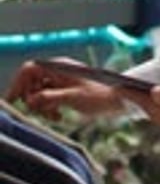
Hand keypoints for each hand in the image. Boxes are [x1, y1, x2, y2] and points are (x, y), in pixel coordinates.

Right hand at [5, 58, 123, 118]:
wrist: (118, 99)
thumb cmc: (100, 96)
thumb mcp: (74, 98)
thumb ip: (51, 98)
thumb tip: (30, 100)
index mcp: (59, 67)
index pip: (30, 69)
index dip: (19, 84)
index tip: (16, 101)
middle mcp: (58, 71)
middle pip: (31, 82)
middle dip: (32, 98)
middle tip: (40, 112)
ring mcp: (61, 80)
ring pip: (39, 91)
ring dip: (41, 106)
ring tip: (54, 116)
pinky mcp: (65, 90)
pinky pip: (48, 98)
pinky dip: (49, 108)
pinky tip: (58, 116)